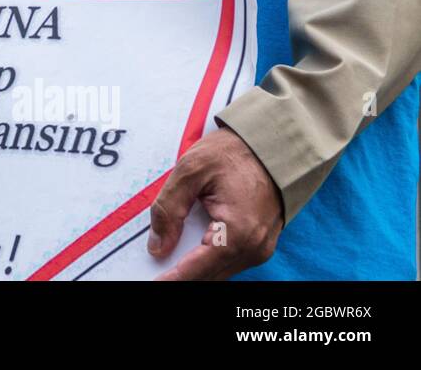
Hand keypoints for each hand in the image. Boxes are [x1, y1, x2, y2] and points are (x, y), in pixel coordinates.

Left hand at [150, 128, 282, 279]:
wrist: (273, 143)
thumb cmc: (235, 152)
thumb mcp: (191, 169)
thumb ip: (169, 208)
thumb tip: (157, 245)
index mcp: (238, 231)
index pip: (198, 268)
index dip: (173, 278)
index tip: (155, 283)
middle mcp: (254, 247)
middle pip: (209, 275)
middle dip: (181, 275)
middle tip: (156, 271)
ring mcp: (260, 248)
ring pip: (219, 271)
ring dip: (194, 267)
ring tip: (168, 262)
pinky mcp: (260, 243)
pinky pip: (229, 260)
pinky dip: (208, 259)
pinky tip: (189, 251)